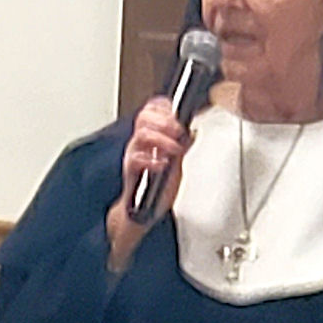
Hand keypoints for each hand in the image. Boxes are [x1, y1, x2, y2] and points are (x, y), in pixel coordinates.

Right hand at [106, 96, 189, 269]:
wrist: (142, 215)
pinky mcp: (130, 173)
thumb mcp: (176, 164)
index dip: (165, 108)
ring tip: (173, 148)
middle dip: (164, 120)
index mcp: (151, 139)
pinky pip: (135, 159)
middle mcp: (140, 145)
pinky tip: (162, 164)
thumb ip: (182, 146)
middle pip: (144, 116)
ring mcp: (134, 157)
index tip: (178, 114)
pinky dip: (152, 159)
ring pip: (141, 134)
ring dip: (161, 138)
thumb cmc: (155, 192)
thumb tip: (192, 132)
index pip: (152, 110)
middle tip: (177, 129)